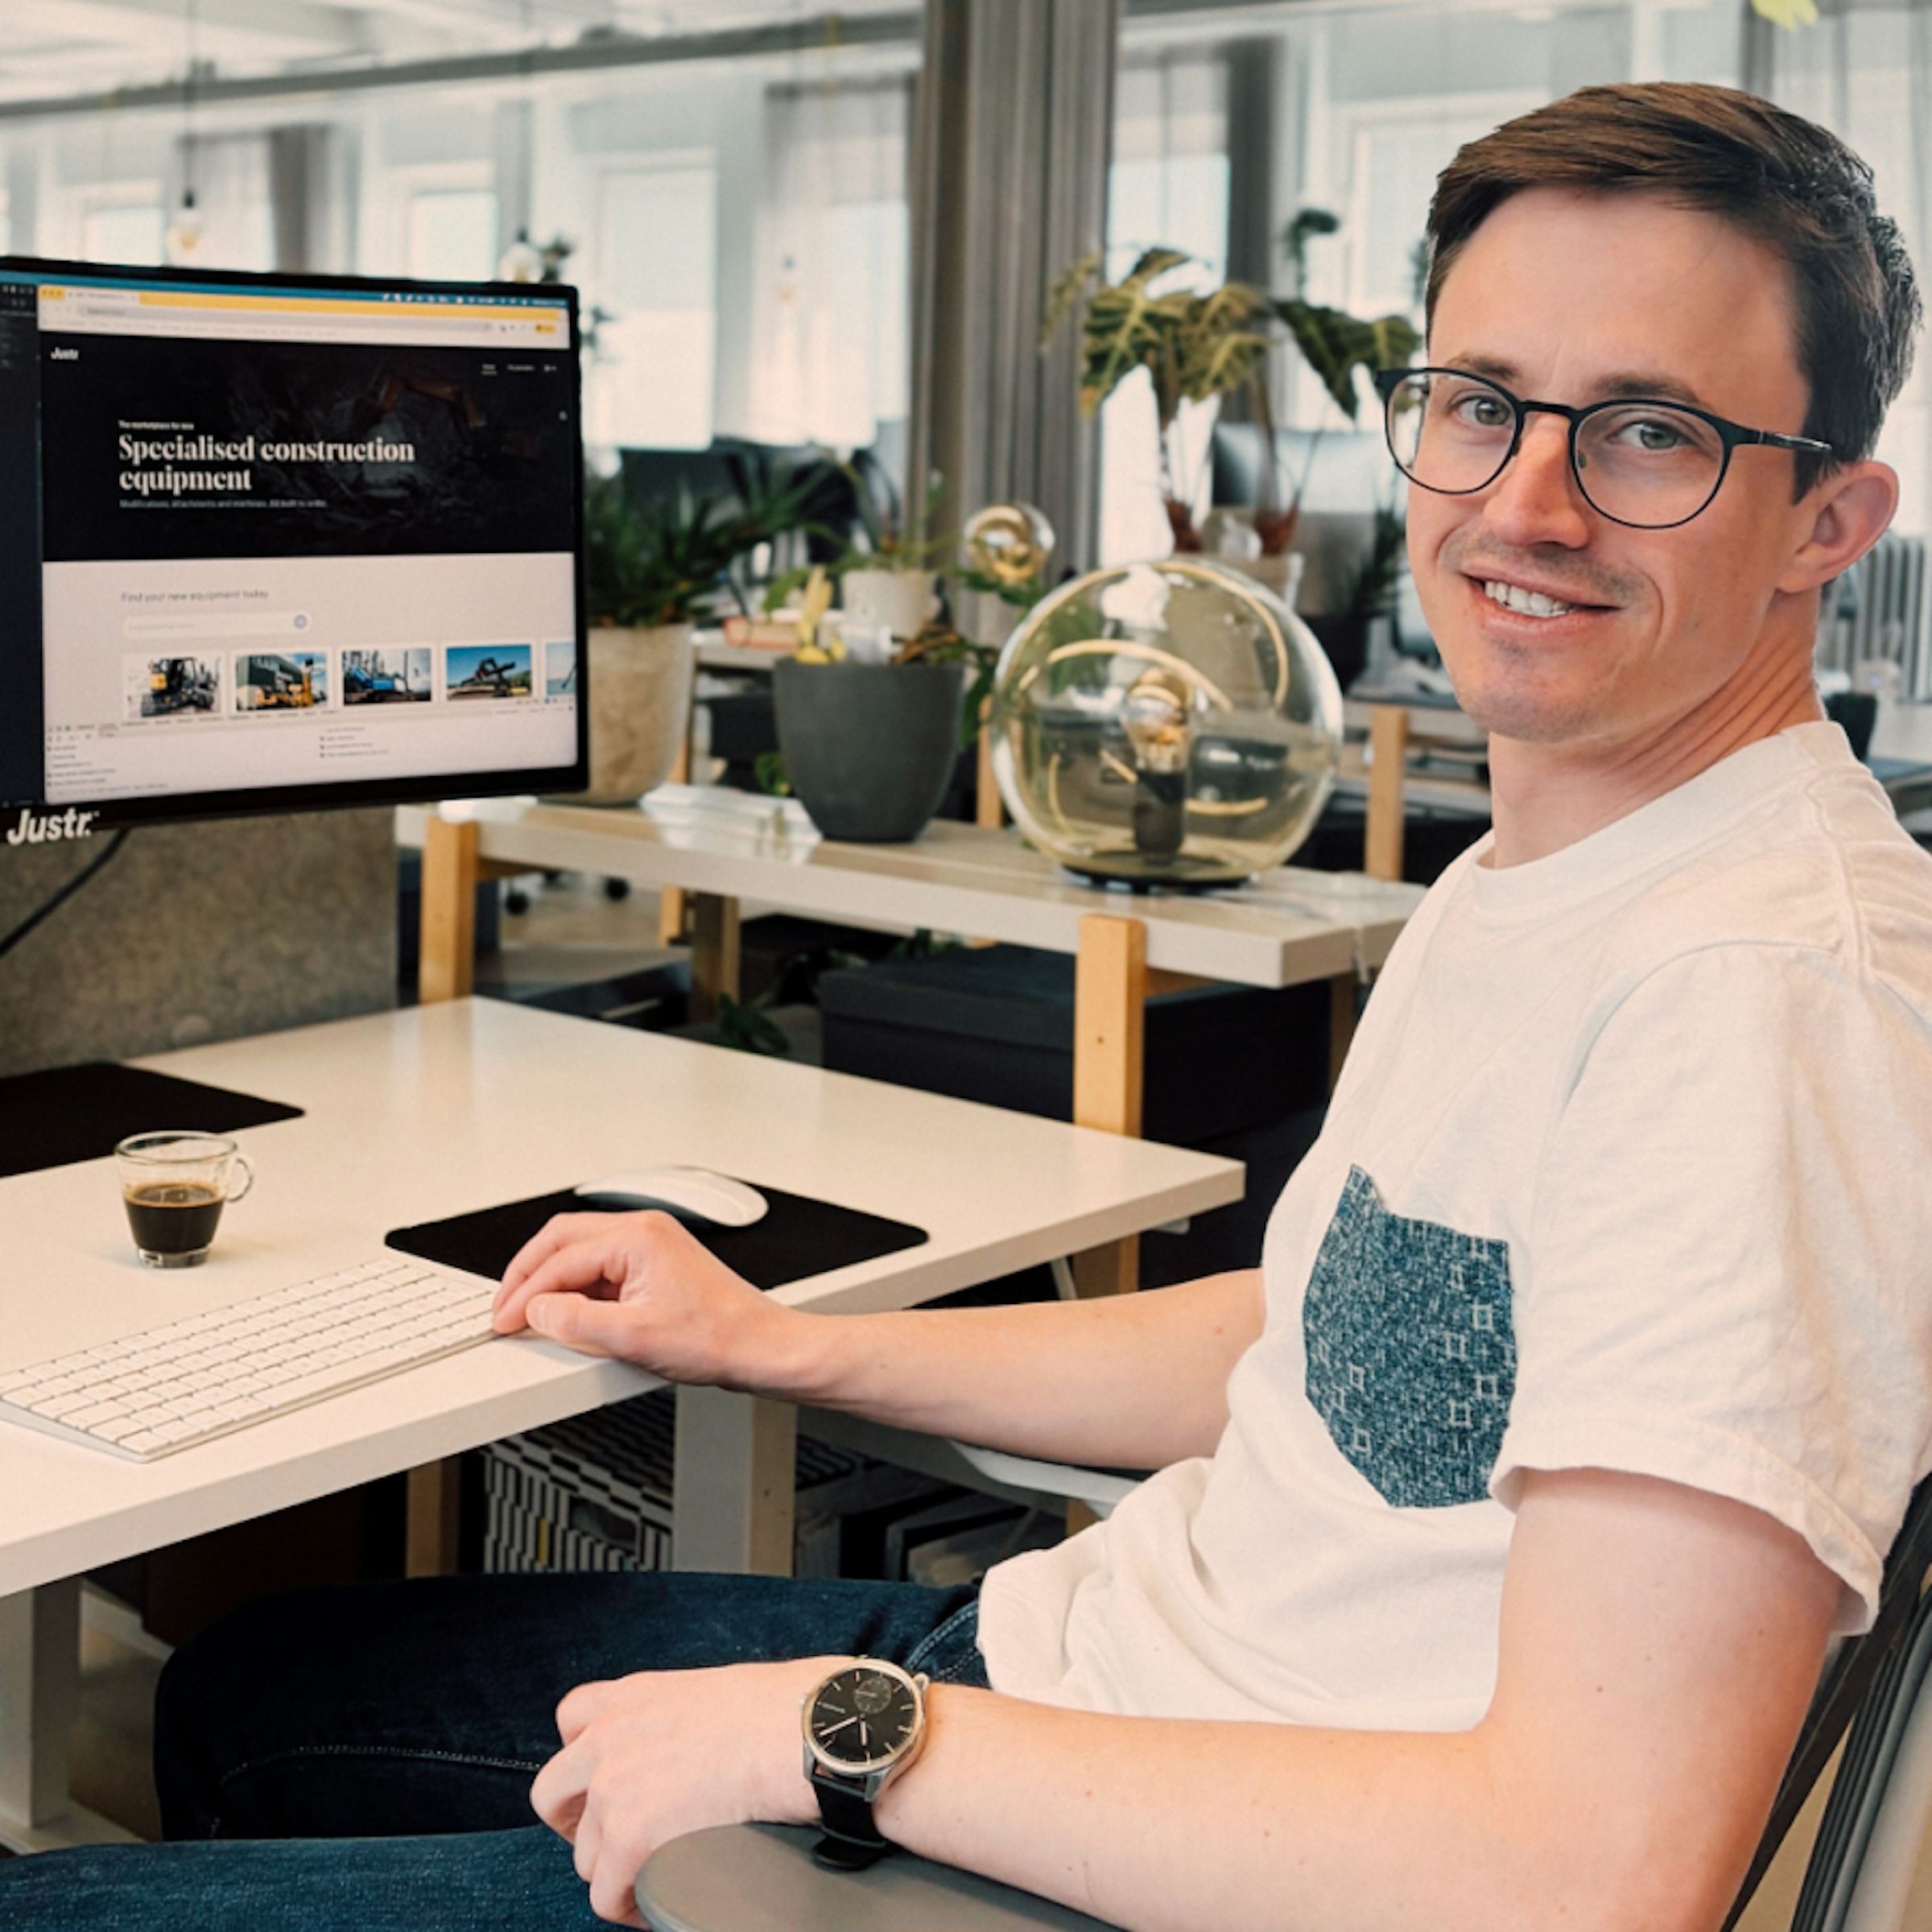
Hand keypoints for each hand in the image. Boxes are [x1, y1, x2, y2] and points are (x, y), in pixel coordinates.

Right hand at [491, 1210, 794, 1385]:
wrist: (761, 1347)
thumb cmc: (718, 1337)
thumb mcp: (634, 1337)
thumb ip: (577, 1322)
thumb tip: (538, 1311)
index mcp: (638, 1237)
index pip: (561, 1259)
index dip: (525, 1293)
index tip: (505, 1320)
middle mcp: (645, 1231)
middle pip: (563, 1240)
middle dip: (528, 1274)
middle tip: (505, 1308)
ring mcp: (652, 1245)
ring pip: (581, 1250)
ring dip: (551, 1279)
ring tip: (529, 1312)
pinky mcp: (657, 1265)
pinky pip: (602, 1266)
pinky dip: (577, 1287)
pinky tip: (568, 1313)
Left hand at [530, 1656, 835, 1924]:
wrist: (805, 1729)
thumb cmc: (783, 1708)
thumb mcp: (713, 1694)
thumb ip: (681, 1719)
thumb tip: (698, 1748)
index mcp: (634, 1695)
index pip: (572, 1719)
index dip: (583, 1759)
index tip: (602, 1783)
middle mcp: (611, 1736)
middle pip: (552, 1793)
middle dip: (578, 1824)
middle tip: (613, 1842)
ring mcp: (613, 1787)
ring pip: (584, 1854)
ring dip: (613, 1869)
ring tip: (649, 1878)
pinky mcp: (630, 1836)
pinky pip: (607, 1895)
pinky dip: (629, 1907)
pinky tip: (657, 1904)